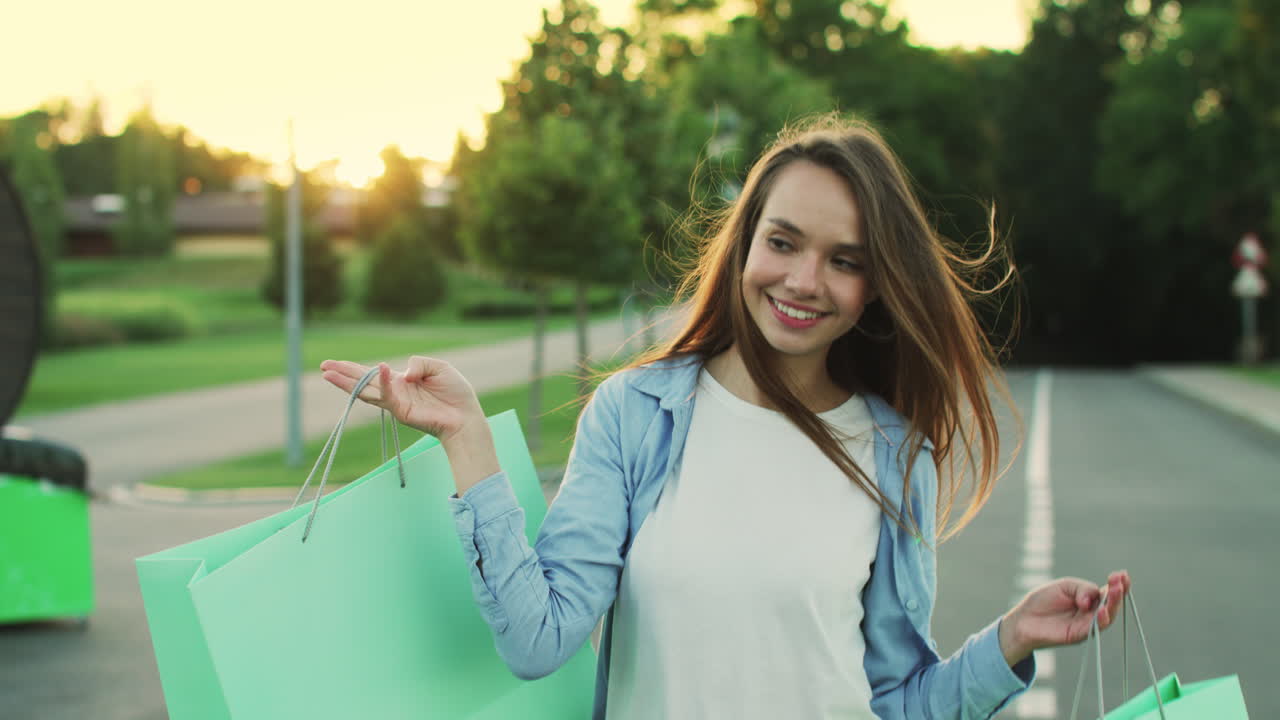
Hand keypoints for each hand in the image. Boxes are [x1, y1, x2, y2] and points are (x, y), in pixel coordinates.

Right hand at [320, 357, 482, 440]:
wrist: (465, 416)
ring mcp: (396, 403)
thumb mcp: (439, 367)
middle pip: (362, 383)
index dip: (353, 368)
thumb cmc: (455, 392)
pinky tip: (381, 368)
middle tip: (322, 367)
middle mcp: (395, 392)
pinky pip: (389, 395)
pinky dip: (384, 381)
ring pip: (366, 391)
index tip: (334, 363)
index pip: (373, 373)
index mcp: (401, 381)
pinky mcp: (402, 412)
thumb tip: (403, 372)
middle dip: (342, 375)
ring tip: (329, 373)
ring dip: (348, 382)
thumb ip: (419, 362)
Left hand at [999, 570, 1131, 666]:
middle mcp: (1092, 612)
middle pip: (1111, 604)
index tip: (1123, 574)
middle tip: (1120, 582)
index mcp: (1090, 599)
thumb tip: (1092, 601)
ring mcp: (1087, 624)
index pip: (1108, 591)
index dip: (1118, 584)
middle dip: (1118, 593)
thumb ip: (1082, 589)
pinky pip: (1094, 629)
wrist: (1024, 619)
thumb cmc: (1043, 600)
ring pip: (1107, 617)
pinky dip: (1101, 620)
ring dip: (1113, 604)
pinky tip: (1103, 611)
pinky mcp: (1079, 635)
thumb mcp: (1065, 586)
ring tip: (1116, 592)